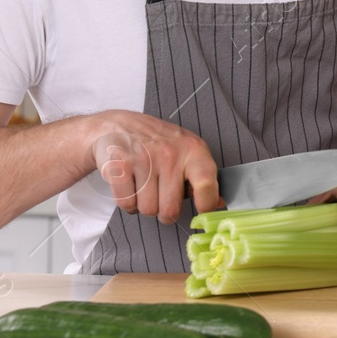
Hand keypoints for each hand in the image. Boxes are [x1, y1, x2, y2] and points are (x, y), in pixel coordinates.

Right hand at [84, 110, 221, 223]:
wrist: (118, 126)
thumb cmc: (159, 142)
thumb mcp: (188, 151)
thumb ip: (203, 177)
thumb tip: (218, 203)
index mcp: (193, 149)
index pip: (206, 183)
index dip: (206, 204)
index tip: (202, 210)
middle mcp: (169, 154)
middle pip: (170, 209)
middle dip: (165, 212)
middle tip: (162, 197)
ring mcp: (142, 159)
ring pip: (147, 210)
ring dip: (144, 206)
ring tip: (144, 186)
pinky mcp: (118, 166)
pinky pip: (126, 204)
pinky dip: (127, 202)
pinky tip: (130, 186)